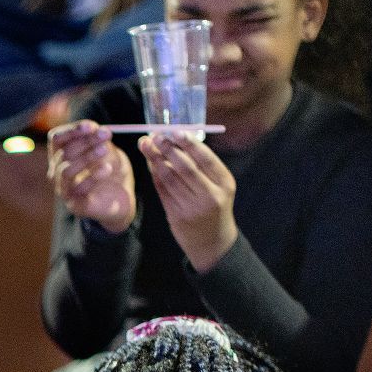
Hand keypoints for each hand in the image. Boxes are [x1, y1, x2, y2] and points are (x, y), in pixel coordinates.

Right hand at [48, 121, 136, 232]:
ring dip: (86, 157)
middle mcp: (58, 173)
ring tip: (104, 150)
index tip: (91, 126)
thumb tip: (93, 127)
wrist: (122, 198)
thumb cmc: (110, 170)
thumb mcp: (106, 148)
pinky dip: (93, 178)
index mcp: (61, 156)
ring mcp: (64, 190)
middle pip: (63, 153)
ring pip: (66, 171)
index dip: (71, 131)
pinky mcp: (75, 205)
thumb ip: (97, 138)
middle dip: (86, 141)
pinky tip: (107, 169)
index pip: (56, 139)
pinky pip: (78, 190)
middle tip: (106, 134)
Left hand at [137, 132, 238, 271]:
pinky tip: (149, 163)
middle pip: (186, 167)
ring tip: (147, 145)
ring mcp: (192, 207)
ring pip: (170, 178)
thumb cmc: (214, 205)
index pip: (205, 159)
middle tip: (155, 136)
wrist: (212, 241)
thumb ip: (202, 166)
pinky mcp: (176, 216)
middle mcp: (210, 195)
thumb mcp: (218, 186)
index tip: (174, 131)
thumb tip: (177, 138)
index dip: (188, 144)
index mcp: (224, 183)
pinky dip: (155, 175)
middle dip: (168, 149)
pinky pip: (162, 191)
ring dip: (156, 160)